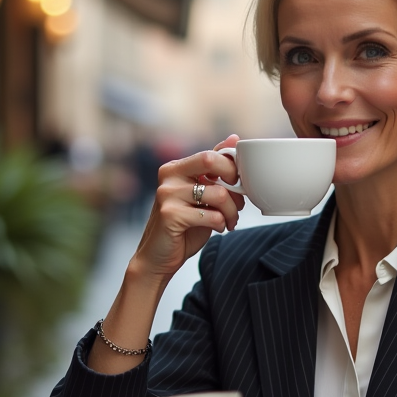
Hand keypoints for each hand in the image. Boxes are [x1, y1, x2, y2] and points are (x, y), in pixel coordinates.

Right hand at [131, 135, 245, 283]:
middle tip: (239, 200)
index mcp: (175, 168)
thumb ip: (214, 170)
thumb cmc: (183, 227)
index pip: (211, 154)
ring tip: (230, 221)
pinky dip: (221, 223)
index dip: (233, 168)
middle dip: (234, 181)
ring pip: (218, 193)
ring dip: (232, 211)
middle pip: (211, 161)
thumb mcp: (201, 195)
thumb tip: (234, 138)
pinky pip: (211, 214)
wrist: (157, 258)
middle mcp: (168, 176)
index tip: (240, 185)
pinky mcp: (170, 215)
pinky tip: (218, 227)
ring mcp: (167, 195)